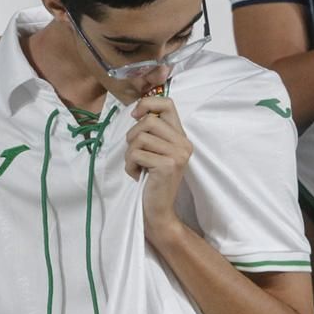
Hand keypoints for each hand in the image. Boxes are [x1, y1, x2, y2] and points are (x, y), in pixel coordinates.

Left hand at [126, 96, 192, 235]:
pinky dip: (129, 165)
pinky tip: (137, 175)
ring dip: (130, 153)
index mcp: (182, 137)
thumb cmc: (152, 179)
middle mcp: (184, 144)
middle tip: (135, 153)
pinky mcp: (167, 165)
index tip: (135, 116)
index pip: (168, 104)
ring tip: (136, 166)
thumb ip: (153, 133)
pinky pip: (136, 154)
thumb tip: (137, 111)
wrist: (159, 209)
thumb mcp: (156, 151)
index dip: (148, 104)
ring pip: (140, 138)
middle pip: (149, 121)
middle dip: (133, 136)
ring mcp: (177, 154)